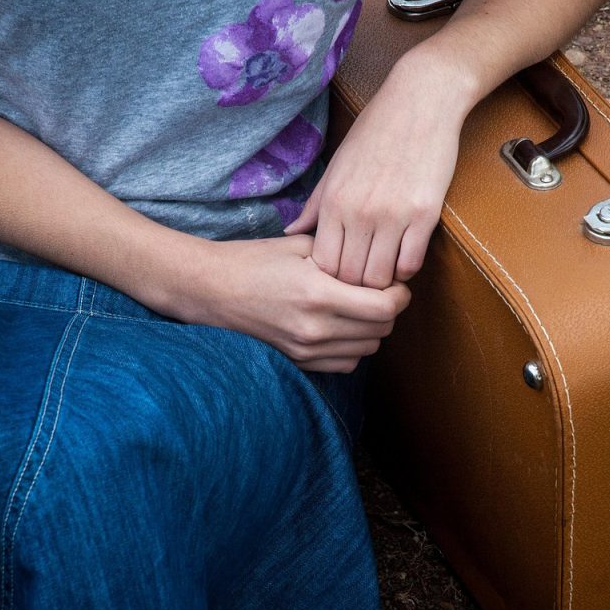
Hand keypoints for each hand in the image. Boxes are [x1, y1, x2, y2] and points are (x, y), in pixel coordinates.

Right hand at [145, 234, 410, 372]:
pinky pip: (346, 364)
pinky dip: (353, 347)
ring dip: (371, 330)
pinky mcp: (299, 363)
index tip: (395, 283)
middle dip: (388, 310)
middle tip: (379, 291)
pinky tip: (340, 326)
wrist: (210, 290)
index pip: (385, 307)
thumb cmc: (254, 261)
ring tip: (358, 307)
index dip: (399, 294)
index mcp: (317, 294)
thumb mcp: (300, 245)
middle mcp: (315, 329)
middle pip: (382, 330)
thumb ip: (344, 254)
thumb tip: (381, 262)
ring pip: (368, 349)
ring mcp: (306, 350)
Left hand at [284, 51, 474, 288]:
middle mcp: (359, 212)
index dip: (331, 277)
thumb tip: (291, 231)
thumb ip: (315, 205)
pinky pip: (411, 262)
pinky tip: (404, 255)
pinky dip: (406, 268)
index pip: (324, 265)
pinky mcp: (425, 214)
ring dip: (382, 281)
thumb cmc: (375, 132)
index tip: (341, 273)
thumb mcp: (337, 166)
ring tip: (384, 271)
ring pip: (380, 277)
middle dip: (355, 286)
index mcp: (334, 201)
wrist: (420, 102)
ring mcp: (393, 215)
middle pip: (351, 277)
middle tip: (363, 280)